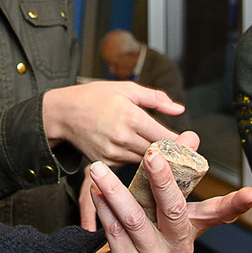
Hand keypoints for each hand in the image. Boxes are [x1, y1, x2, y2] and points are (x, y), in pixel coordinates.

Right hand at [42, 81, 185, 164]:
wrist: (63, 113)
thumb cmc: (94, 97)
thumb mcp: (127, 88)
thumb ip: (156, 98)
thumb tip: (179, 109)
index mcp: (131, 117)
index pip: (164, 137)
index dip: (179, 141)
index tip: (188, 141)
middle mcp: (123, 137)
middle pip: (157, 152)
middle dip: (169, 151)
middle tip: (180, 148)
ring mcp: (113, 153)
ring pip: (144, 160)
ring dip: (153, 156)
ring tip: (158, 148)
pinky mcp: (106, 162)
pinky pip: (129, 164)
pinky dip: (135, 158)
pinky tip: (136, 150)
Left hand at [81, 141, 251, 252]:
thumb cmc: (141, 233)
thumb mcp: (159, 204)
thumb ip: (173, 174)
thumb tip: (191, 136)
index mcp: (191, 230)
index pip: (218, 214)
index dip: (237, 204)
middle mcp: (179, 249)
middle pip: (174, 210)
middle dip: (162, 180)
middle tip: (152, 155)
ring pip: (136, 220)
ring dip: (114, 191)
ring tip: (98, 170)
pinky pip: (115, 233)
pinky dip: (103, 210)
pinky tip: (95, 192)